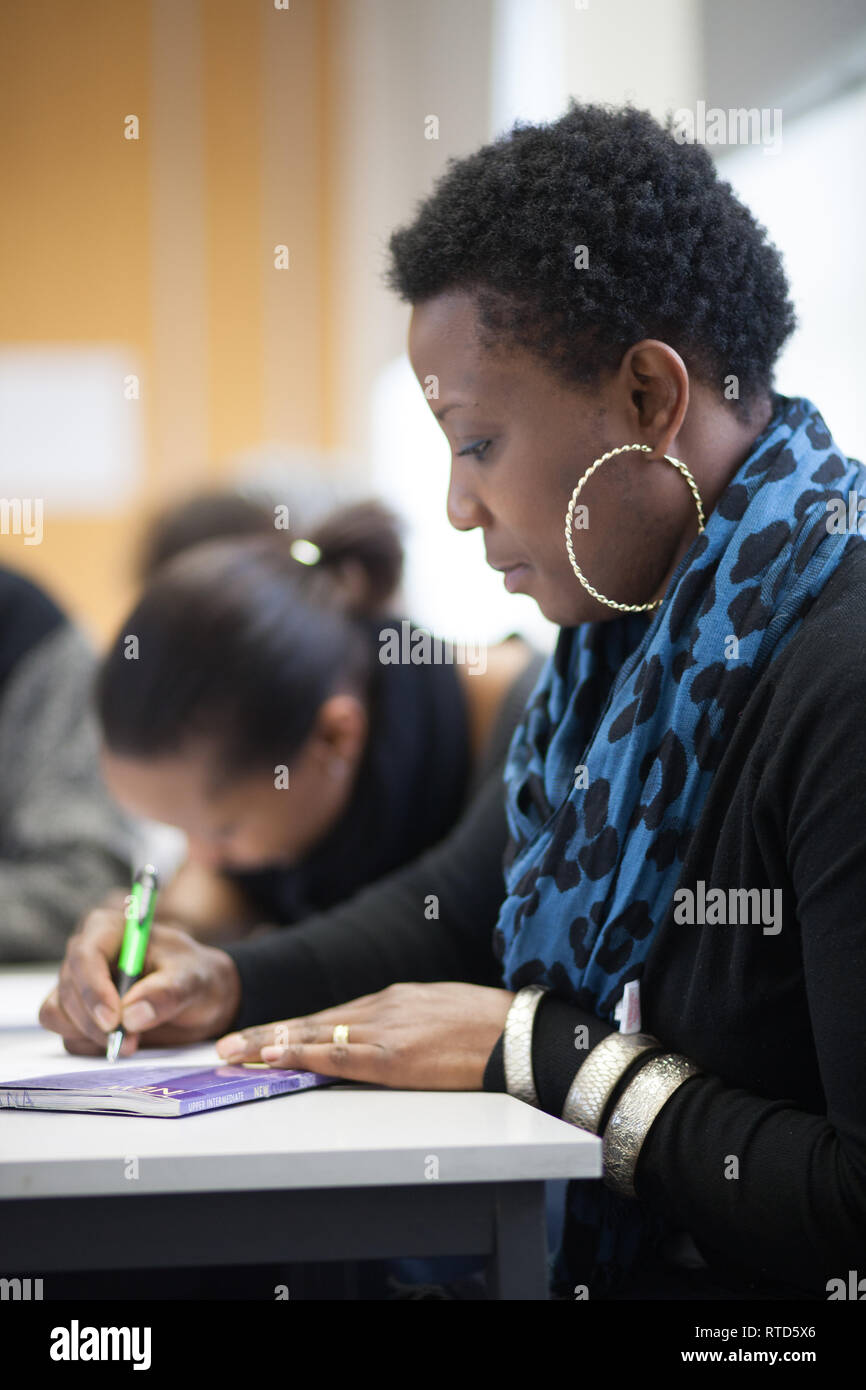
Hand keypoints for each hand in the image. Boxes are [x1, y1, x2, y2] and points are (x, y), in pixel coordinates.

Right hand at [38, 908, 241, 1055]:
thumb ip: (167, 993)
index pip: (85, 954)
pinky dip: (89, 1045)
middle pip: (67, 988)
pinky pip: (66, 1034)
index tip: (113, 1019)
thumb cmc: (196, 975)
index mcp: (111, 930)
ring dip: (89, 1035)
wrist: (201, 997)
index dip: (93, 988)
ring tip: (132, 1041)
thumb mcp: (194, 979)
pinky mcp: (78, 1014)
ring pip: (58, 1013)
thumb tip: (131, 1016)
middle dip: (93, 1020)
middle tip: (129, 1041)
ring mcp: (78, 986)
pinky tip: (123, 1043)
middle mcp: (87, 955)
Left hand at [215, 981, 515, 1089]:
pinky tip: (275, 1057)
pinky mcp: (394, 1055)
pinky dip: (301, 1055)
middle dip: (266, 1034)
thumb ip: (410, 1023)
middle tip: (226, 1045)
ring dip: (269, 1045)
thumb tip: (393, 1038)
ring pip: (314, 1035)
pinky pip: (337, 1056)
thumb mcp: (442, 1013)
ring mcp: (385, 1029)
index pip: (332, 1016)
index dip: (293, 1027)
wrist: (521, 1032)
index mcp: (394, 999)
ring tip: (233, 1053)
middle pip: (312, 1022)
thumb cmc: (491, 1027)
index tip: (262, 1035)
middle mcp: (382, 1008)